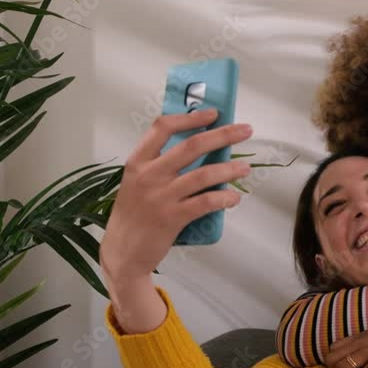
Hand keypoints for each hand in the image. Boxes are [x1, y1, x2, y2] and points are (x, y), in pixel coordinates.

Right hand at [99, 109, 251, 291]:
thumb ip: (159, 165)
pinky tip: (234, 197)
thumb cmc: (133, 216)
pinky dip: (224, 198)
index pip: (163, 127)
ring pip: (204, 174)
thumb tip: (198, 147)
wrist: (122, 253)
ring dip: (230, 169)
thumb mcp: (136, 183)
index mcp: (137, 162)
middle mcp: (149, 175)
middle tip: (246, 130)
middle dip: (223, 135)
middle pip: (191, 145)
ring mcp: (161, 196)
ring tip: (245, 167)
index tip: (213, 114)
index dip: (191, 117)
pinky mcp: (172, 217)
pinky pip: (205, 202)